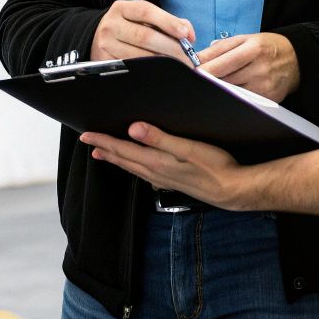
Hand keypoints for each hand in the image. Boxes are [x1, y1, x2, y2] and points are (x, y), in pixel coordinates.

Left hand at [80, 123, 250, 209]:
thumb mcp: (188, 149)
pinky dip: (132, 165)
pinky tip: (135, 164)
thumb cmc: (215, 167)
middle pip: (123, 159)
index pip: (122, 150)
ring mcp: (163, 179)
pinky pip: (143, 172)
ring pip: (132, 167)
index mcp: (156, 162)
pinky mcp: (171, 182)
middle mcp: (155, 172)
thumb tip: (133, 128)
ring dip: (116, 158)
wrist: (232, 190)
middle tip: (89, 142)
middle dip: (104, 149)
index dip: (102, 140)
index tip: (86, 135)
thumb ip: (160, 138)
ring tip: (104, 153)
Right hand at [90, 0, 195, 62]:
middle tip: (189, 58)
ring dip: (164, 62)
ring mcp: (106, 44)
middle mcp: (111, 25)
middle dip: (171, 48)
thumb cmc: (128, 28)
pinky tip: (163, 72)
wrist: (96, 40)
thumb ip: (167, 21)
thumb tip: (189, 33)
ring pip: (140, 55)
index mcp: (121, 8)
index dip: (168, 22)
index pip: (146, 11)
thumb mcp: (142, 18)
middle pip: (145, 36)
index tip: (186, 34)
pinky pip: (133, 67)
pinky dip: (151, 70)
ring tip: (180, 67)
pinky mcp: (106, 61)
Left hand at [198, 32, 298, 101]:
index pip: (223, 63)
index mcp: (253, 49)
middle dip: (209, 82)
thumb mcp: (245, 39)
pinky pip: (244, 101)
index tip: (191, 74)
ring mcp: (265, 87)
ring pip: (232, 93)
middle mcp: (260, 69)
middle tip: (194, 83)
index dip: (204, 70)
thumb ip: (220, 48)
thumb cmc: (266, 47)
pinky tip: (227, 95)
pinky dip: (233, 98)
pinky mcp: (269, 100)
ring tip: (210, 88)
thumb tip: (197, 59)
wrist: (296, 59)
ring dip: (219, 91)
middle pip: (226, 81)